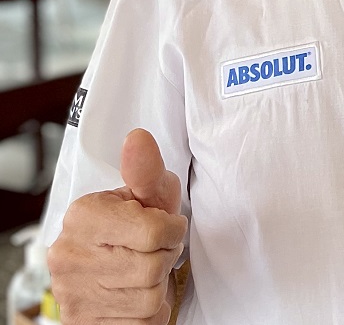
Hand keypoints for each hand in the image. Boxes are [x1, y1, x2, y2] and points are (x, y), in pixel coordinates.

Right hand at [47, 129, 187, 324]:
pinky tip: (136, 293)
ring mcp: (72, 293)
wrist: (106, 263)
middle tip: (154, 250)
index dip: (172, 230)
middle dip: (166, 257)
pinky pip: (141, 323)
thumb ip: (146, 170)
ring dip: (158, 286)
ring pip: (149, 298)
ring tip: (144, 270)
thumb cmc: (135, 222)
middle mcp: (69, 255)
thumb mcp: (146, 193)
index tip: (164, 225)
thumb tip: (138, 138)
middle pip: (153, 267)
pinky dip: (149, 311)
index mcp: (84, 215)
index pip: (155, 232)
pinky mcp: (82, 322)